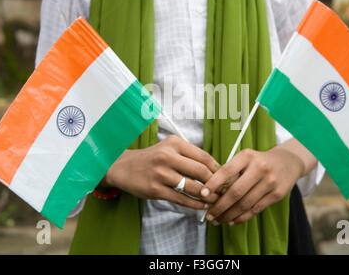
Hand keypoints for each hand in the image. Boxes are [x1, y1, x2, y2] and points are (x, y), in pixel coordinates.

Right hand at [104, 135, 219, 209]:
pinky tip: (202, 205)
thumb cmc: (152, 158)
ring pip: (192, 187)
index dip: (218, 168)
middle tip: (223, 190)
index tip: (225, 176)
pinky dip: (195, 204)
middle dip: (216, 183)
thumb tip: (215, 169)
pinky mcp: (155, 189)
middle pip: (201, 171)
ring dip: (207, 196)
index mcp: (174, 143)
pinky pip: (181, 199)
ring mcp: (160, 173)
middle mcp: (167, 156)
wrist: (123, 167)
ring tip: (215, 199)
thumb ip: (189, 155)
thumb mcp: (169, 148)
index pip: (203, 156)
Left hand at [200, 146, 304, 224]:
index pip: (227, 170)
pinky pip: (255, 209)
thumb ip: (231, 171)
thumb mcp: (246, 159)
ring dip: (229, 215)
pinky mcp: (277, 195)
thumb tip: (211, 191)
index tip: (202, 194)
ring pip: (245, 204)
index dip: (213, 183)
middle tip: (209, 215)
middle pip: (235, 192)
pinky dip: (241, 217)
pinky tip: (231, 221)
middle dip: (220, 206)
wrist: (288, 162)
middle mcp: (259, 168)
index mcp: (247, 156)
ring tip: (218, 220)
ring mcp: (270, 182)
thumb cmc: (259, 161)